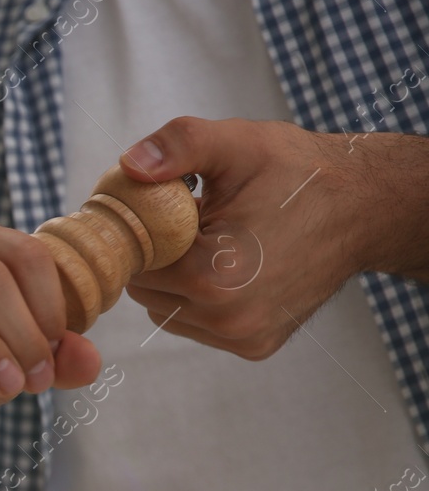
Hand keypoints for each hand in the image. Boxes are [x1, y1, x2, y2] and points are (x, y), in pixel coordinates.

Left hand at [120, 117, 371, 359]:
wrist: (362, 207)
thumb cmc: (298, 173)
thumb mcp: (236, 144)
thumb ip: (178, 146)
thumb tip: (128, 166)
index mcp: (214, 275)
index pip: (134, 262)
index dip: (141, 232)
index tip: (165, 207)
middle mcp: (228, 318)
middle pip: (145, 291)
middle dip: (157, 257)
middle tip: (191, 224)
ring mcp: (243, 337)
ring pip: (165, 312)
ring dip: (174, 281)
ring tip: (212, 243)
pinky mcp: (255, 347)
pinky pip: (196, 325)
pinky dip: (197, 300)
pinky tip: (227, 268)